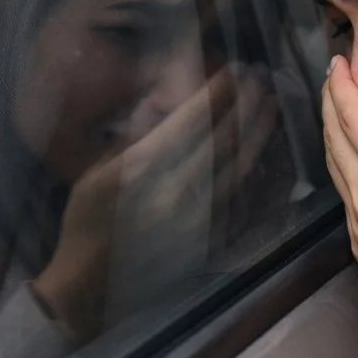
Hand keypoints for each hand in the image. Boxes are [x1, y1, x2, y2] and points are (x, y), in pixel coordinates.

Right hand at [35, 63, 277, 337]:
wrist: (93, 288)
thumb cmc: (86, 224)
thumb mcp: (95, 174)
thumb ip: (132, 140)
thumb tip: (163, 108)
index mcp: (142, 170)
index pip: (193, 121)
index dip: (218, 92)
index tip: (235, 69)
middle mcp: (176, 192)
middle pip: (223, 139)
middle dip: (246, 104)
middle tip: (261, 77)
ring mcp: (198, 218)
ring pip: (240, 166)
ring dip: (259, 132)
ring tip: (272, 104)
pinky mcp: (209, 239)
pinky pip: (243, 197)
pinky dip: (258, 170)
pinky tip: (266, 151)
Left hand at [322, 56, 357, 357]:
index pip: (353, 119)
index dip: (342, 87)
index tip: (338, 62)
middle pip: (335, 141)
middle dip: (331, 105)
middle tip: (334, 77)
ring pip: (335, 169)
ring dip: (333, 135)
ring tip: (338, 110)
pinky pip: (345, 197)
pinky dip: (343, 167)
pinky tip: (355, 160)